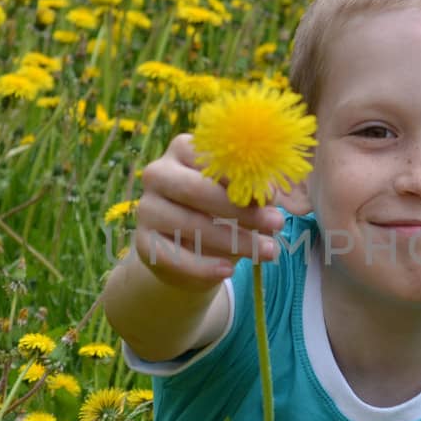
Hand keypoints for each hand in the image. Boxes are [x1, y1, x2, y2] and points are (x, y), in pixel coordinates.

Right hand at [133, 134, 283, 291]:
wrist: (192, 254)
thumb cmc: (222, 213)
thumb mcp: (241, 197)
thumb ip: (254, 189)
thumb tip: (269, 192)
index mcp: (183, 150)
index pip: (211, 157)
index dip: (243, 177)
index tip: (273, 197)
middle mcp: (158, 173)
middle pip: (197, 190)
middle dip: (241, 210)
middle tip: (277, 224)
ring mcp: (147, 208)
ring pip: (189, 224)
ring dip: (233, 240)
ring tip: (267, 251)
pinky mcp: (143, 242)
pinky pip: (173, 255)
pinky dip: (203, 266)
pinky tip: (228, 271)